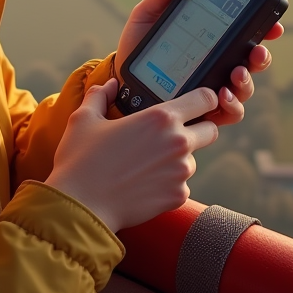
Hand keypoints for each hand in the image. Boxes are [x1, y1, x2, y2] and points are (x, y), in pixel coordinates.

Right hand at [45, 79, 218, 231]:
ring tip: (146, 164)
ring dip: (178, 160)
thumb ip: (100, 95)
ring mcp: (181, 172)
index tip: (198, 103)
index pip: (206, 99)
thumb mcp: (84, 119)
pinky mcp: (178, 197)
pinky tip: (143, 184)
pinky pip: (181, 185)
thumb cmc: (81, 160)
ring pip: (192, 160)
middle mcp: (178, 142)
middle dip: (199, 129)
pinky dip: (168, 184)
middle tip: (171, 135)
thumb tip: (110, 85)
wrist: (81, 206)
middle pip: (211, 130)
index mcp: (161, 117)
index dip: (205, 99)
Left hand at [115, 0, 283, 127]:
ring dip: (247, 81)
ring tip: (236, 74)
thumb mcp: (149, 14)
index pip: (247, 33)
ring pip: (245, 87)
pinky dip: (231, 106)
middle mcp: (219, 63)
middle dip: (262, 57)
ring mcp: (214, 87)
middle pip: (254, 61)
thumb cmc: (138, 45)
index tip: (274, 26)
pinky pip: (229, 112)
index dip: (266, 28)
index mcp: (212, 39)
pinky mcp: (205, 110)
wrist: (120, 79)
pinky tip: (221, 97)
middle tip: (256, 52)